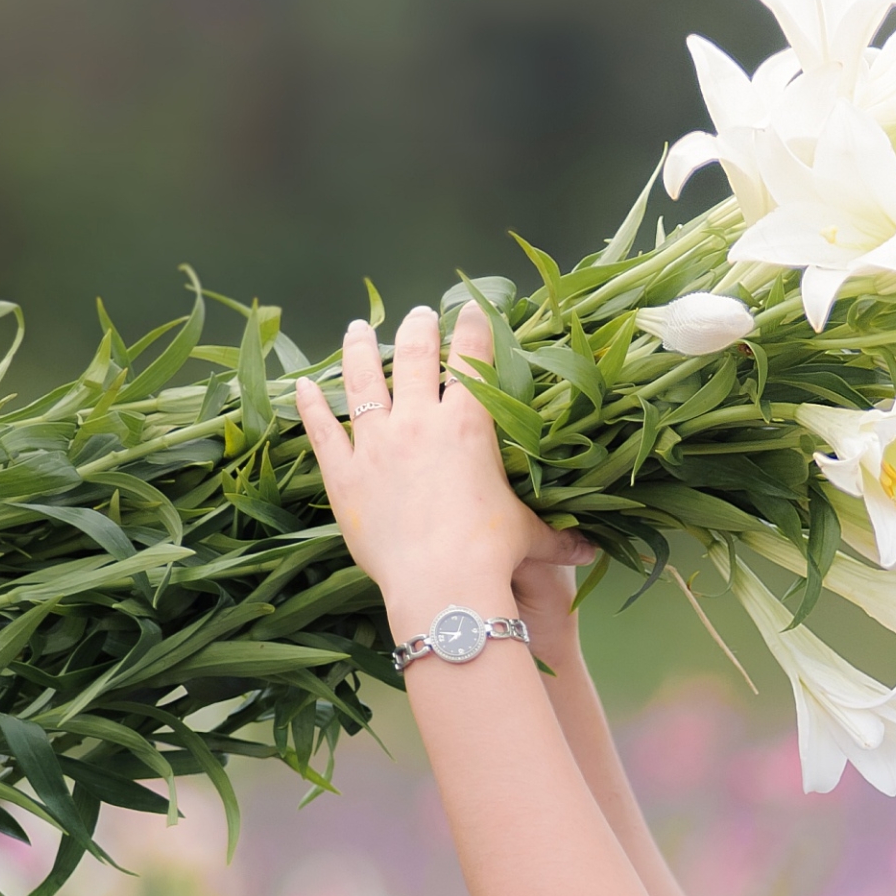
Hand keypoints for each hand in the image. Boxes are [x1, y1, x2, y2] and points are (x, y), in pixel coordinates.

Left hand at [296, 306, 591, 638]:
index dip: (473, 328)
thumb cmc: (492, 556)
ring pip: (362, 380)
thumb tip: (591, 550)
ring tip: (359, 329)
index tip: (472, 309)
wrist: (441, 586)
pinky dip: (311, 404)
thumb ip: (557, 537)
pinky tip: (303, 384)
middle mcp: (419, 422)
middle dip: (417, 329)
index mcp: (468, 425)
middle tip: (418, 315)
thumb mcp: (529, 537)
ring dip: (359, 349)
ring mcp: (376, 445)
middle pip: (413, 356)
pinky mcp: (345, 475)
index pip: (471, 359)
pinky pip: (323, 430)